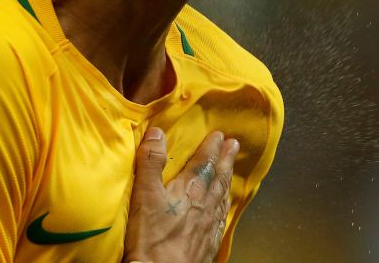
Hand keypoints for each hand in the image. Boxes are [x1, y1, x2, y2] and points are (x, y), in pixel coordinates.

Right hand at [124, 128, 238, 262]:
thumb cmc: (151, 238)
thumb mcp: (144, 196)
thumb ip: (151, 163)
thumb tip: (157, 132)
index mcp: (191, 189)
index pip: (205, 162)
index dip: (211, 147)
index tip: (220, 135)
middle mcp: (205, 205)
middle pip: (219, 177)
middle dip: (226, 160)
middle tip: (234, 145)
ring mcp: (209, 226)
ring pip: (222, 197)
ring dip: (227, 180)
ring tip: (231, 171)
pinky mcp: (208, 244)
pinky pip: (221, 220)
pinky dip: (224, 208)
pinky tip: (223, 209)